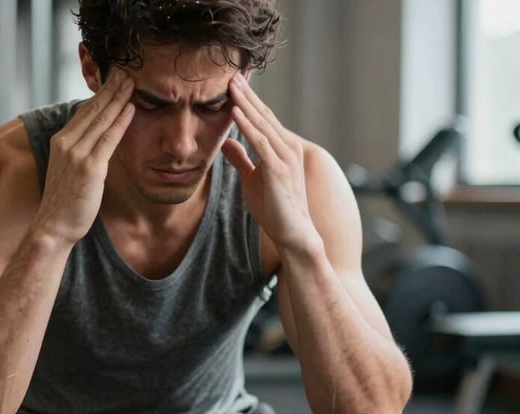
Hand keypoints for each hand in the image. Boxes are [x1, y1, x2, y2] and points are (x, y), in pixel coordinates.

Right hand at [33, 70, 134, 245]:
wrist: (54, 226)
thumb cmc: (64, 201)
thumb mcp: (68, 169)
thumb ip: (79, 151)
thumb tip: (96, 140)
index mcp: (60, 141)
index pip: (84, 111)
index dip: (101, 94)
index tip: (114, 80)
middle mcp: (66, 142)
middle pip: (92, 109)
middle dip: (111, 89)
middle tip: (126, 72)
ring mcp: (77, 154)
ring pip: (101, 119)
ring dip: (119, 99)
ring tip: (132, 83)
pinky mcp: (89, 167)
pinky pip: (108, 138)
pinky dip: (121, 121)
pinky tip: (131, 108)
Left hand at [222, 72, 317, 251]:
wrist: (293, 233)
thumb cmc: (274, 208)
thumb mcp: (251, 178)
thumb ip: (240, 158)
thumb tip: (226, 141)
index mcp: (282, 147)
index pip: (263, 117)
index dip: (248, 99)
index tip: (232, 82)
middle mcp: (287, 147)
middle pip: (264, 114)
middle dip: (247, 93)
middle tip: (231, 72)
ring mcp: (285, 157)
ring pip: (262, 123)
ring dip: (245, 103)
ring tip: (230, 85)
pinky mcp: (279, 169)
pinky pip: (260, 142)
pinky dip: (247, 126)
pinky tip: (235, 112)